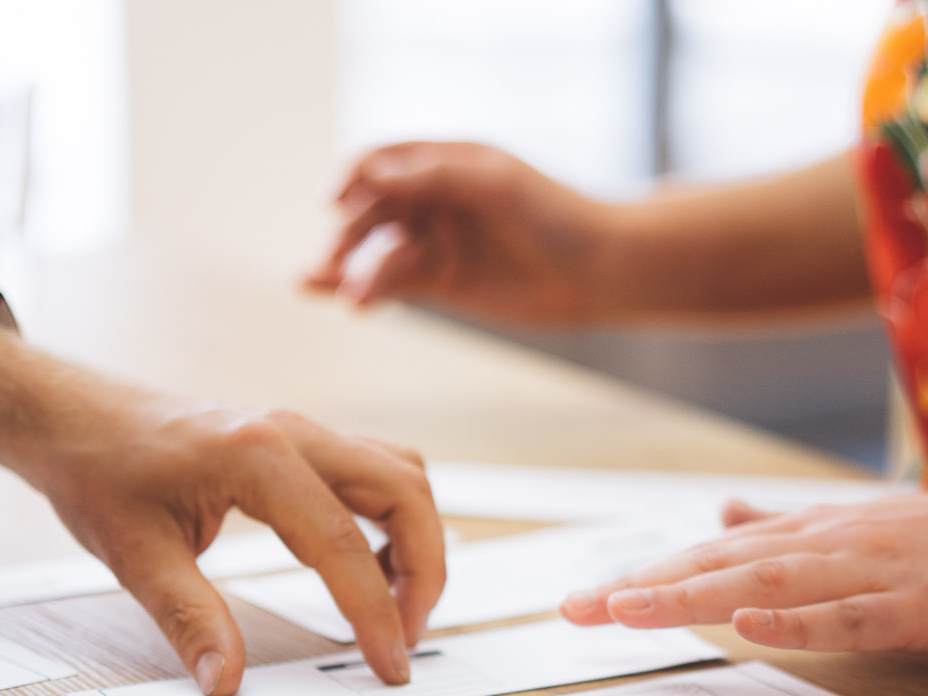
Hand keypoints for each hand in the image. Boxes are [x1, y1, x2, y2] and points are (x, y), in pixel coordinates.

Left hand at [27, 398, 444, 695]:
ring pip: (403, 474)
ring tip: (398, 605)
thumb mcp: (135, 555)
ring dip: (418, 539)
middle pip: (405, 493)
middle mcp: (293, 432)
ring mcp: (302, 430)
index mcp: (256, 457)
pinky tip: (370, 563)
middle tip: (407, 637)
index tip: (389, 664)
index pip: (343, 543)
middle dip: (424, 571)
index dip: (376, 613)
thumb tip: (223, 679)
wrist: (72, 415)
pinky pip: (378, 469)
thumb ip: (188, 619)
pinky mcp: (300, 439)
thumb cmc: (98, 469)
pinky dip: (395, 517)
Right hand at [303, 142, 616, 321]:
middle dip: (345, 236)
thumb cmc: (556, 215)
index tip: (333, 201)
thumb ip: (432, 178)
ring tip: (338, 294)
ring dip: (352, 270)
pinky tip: (347, 303)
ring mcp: (437, 239)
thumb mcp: (494, 185)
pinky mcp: (443, 280)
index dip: (351, 178)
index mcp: (445, 160)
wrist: (601, 271)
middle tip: (326, 265)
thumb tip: (370, 175)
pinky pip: (396, 283)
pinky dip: (369, 291)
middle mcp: (434, 196)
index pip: (382, 162)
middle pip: (372, 211)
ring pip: (379, 251)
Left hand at [558, 479, 927, 653]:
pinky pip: (850, 618)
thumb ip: (787, 530)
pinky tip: (751, 626)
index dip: (645, 577)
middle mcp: (831, 545)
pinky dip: (798, 622)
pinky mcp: (918, 606)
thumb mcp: (857, 526)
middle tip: (576, 610)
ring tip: (633, 610)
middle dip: (647, 588)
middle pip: (723, 567)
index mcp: (814, 535)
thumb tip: (720, 516)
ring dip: (698, 596)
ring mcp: (874, 574)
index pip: (712, 557)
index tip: (580, 602)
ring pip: (771, 586)